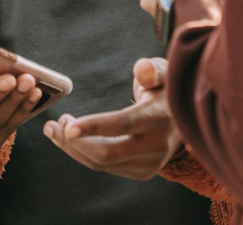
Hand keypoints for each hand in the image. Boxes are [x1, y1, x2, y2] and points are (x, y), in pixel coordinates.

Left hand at [44, 58, 182, 180]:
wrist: (188, 118)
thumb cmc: (167, 89)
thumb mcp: (165, 73)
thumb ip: (152, 70)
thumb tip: (141, 68)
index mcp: (160, 118)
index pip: (124, 124)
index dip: (94, 126)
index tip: (67, 124)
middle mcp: (157, 147)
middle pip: (107, 153)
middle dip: (74, 141)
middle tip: (55, 122)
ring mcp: (150, 164)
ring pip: (102, 164)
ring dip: (73, 148)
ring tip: (54, 128)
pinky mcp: (143, 173)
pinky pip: (106, 167)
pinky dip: (83, 154)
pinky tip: (69, 139)